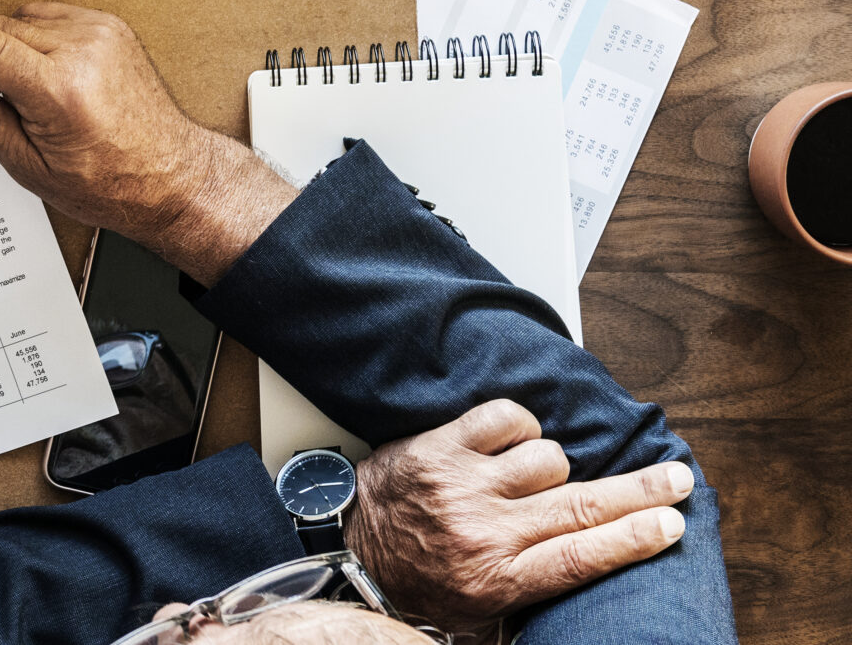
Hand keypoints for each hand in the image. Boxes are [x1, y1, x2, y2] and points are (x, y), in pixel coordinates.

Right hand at [0, 0, 293, 282]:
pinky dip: (22, 39)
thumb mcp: (31, 168)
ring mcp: (97, 33)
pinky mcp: (105, 26)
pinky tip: (23, 74)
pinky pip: (43, 19)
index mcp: (61, 91)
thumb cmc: (113, 183)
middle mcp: (82, 51)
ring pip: (14, 20)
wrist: (173, 176)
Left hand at [347, 399, 696, 637]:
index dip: (634, 539)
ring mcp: (461, 484)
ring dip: (552, 465)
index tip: (673, 524)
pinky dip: (518, 425)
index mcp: (501, 578)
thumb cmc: (424, 584)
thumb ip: (537, 589)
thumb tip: (596, 561)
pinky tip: (511, 442)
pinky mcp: (437, 447)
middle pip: (582, 506)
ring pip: (547, 457)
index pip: (583, 556)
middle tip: (678, 477)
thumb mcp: (483, 611)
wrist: (350, 556)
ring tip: (530, 480)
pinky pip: (503, 418)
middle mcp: (485, 530)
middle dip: (640, 492)